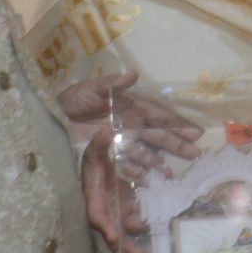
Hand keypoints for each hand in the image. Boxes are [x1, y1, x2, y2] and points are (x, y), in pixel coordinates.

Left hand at [57, 72, 200, 161]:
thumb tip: (133, 75)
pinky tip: (145, 178)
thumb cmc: (76, 99)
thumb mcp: (92, 88)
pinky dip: (136, 170)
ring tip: (172, 173)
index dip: (177, 125)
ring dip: (159, 162)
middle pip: (159, 136)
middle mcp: (132, 126)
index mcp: (133, 109)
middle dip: (177, 145)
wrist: (55, 115)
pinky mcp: (110, 153)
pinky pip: (126, 163)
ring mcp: (122, 141)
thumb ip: (113, 84)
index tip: (195, 132)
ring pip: (146, 152)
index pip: (160, 118)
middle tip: (196, 153)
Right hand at [81, 135, 146, 252]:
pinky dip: (148, 221)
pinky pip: (139, 214)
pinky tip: (161, 225)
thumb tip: (105, 132)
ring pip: (129, 225)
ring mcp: (120, 204)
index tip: (114, 239)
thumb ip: (100, 142)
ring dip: (140, 235)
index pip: (97, 213)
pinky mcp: (131, 200)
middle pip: (115, 229)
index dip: (105, 227)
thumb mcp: (95, 146)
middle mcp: (107, 203)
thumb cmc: (95, 151)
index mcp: (95, 194)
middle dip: (127, 244)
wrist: (101, 151)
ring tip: (153, 249)